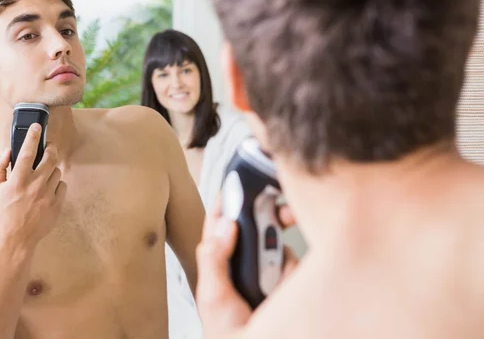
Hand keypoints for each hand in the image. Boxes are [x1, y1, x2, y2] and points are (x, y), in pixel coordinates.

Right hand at [0, 123, 65, 249]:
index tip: (37, 127)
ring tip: (43, 177)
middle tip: (48, 148)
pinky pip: (62, 186)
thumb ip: (2, 167)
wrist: (16, 238)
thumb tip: (10, 151)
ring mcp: (47, 195)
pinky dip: (56, 185)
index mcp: (17, 181)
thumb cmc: (4, 213)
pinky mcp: (57, 204)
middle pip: (50, 158)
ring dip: (51, 170)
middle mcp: (34, 186)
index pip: (27, 152)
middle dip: (51, 149)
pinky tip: (48, 191)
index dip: (32, 136)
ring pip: (57, 172)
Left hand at [195, 195, 298, 337]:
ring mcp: (266, 270)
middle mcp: (244, 261)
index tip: (238, 182)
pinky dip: (291, 268)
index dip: (228, 200)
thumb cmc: (226, 332)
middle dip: (267, 215)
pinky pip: (293, 262)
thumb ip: (213, 260)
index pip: (221, 222)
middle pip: (255, 224)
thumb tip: (226, 226)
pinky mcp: (286, 280)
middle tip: (280, 211)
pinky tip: (285, 283)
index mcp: (221, 260)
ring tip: (276, 266)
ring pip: (277, 241)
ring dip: (280, 248)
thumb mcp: (213, 296)